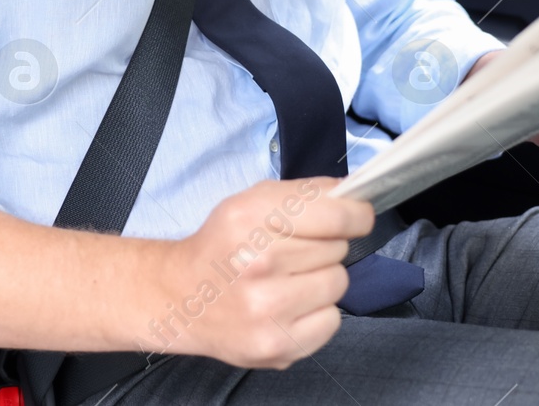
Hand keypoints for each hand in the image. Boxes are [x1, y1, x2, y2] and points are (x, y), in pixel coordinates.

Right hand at [155, 178, 372, 368]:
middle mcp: (258, 263)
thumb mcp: (251, 201)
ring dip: (322, 279)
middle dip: (325, 247)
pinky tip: (289, 307)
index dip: (357, 215)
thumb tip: (353, 194)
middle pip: (338, 250)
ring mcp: (267, 310)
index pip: (337, 217)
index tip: (358, 217)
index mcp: (251, 219)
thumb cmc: (222, 246)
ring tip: (290, 280)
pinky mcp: (277, 346)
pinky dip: (318, 313)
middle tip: (294, 253)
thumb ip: (304, 193)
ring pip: (338, 284)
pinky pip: (332, 321)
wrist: (180, 298)